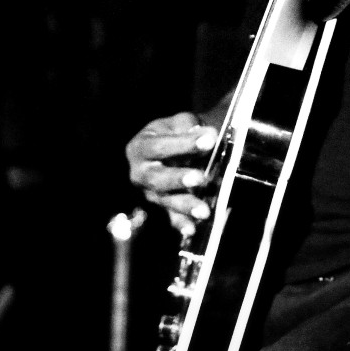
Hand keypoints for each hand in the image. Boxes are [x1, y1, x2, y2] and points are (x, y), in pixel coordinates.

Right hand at [127, 111, 219, 236]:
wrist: (178, 145)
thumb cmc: (177, 131)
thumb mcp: (180, 121)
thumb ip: (191, 127)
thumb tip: (209, 135)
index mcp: (140, 147)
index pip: (159, 146)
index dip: (183, 144)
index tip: (209, 140)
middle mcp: (140, 172)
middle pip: (156, 178)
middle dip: (179, 179)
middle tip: (200, 178)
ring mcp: (150, 192)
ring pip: (165, 200)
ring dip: (185, 205)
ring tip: (204, 210)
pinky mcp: (163, 206)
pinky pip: (171, 217)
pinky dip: (182, 223)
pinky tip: (192, 229)